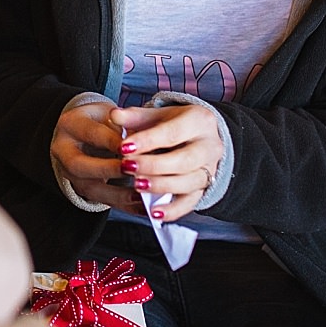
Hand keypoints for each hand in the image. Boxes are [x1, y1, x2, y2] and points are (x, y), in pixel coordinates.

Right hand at [51, 98, 144, 214]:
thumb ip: (125, 124)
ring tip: (141, 195)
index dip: (113, 141)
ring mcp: (70, 173)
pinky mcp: (83, 189)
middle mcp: (63, 150)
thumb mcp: (110, 113)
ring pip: (90, 188)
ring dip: (118, 194)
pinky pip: (103, 201)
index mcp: (70, 124)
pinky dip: (125, 205)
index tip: (134, 146)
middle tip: (133, 170)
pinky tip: (143, 206)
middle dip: (108, 169)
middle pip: (80, 165)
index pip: (91, 133)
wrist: (85, 131)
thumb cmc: (101, 120)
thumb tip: (143, 141)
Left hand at [109, 100, 224, 222]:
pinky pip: (191, 202)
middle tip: (127, 167)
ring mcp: (210, 169)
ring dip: (161, 186)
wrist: (197, 135)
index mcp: (199, 120)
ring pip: (189, 182)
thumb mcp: (156, 114)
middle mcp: (210, 146)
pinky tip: (154, 212)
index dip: (147, 141)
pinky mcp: (205, 188)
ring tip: (137, 185)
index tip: (123, 147)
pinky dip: (173, 210)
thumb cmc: (172, 123)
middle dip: (153, 166)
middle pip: (184, 160)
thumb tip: (115, 115)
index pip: (173, 132)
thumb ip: (134, 116)